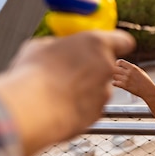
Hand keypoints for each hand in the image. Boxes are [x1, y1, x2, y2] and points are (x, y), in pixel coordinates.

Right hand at [0, 30, 134, 155]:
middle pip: (107, 67)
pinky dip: (78, 108)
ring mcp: (105, 92)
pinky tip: (59, 107)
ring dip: (84, 90)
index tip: (109, 49)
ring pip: (98, 89)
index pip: (123, 41)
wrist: (30, 109)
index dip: (117, 45)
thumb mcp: (40, 46)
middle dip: (92, 70)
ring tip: (56, 93)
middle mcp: (107, 67)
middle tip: (68, 74)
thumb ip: (61, 46)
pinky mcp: (98, 114)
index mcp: (96, 44)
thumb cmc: (32, 73)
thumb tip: (60, 49)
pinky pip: (90, 108)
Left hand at [112, 59, 154, 98]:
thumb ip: (132, 68)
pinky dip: (115, 83)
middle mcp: (129, 73)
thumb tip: (123, 65)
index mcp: (133, 68)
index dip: (118, 64)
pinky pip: (114, 83)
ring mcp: (126, 79)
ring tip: (119, 79)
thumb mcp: (140, 71)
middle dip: (116, 71)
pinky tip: (118, 83)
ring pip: (114, 76)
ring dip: (115, 77)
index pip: (120, 62)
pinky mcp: (125, 86)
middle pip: (115, 68)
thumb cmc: (145, 81)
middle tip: (118, 73)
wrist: (148, 90)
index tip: (119, 66)